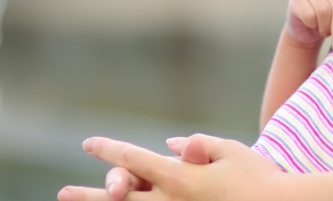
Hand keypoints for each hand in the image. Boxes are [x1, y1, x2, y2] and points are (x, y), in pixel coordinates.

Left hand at [57, 134, 282, 200]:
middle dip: (90, 194)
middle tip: (63, 194)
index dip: (110, 150)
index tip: (89, 144)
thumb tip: (170, 144)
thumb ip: (198, 145)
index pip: (135, 159)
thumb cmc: (260, 177)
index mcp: (180, 177)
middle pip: (120, 198)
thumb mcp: (232, 151)